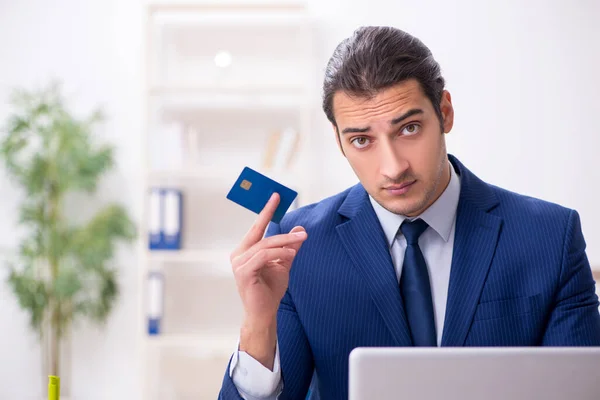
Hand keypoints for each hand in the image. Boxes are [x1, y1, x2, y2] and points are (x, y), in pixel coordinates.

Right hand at [231, 193, 306, 367]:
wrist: (264, 313)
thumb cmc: (270, 289)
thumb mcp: (284, 263)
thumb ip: (290, 246)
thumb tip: (300, 229)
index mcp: (245, 250)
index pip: (256, 227)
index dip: (266, 211)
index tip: (276, 196)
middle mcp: (238, 254)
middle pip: (260, 234)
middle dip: (278, 226)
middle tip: (300, 227)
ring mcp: (238, 263)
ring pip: (265, 245)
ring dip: (285, 242)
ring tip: (302, 240)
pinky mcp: (243, 272)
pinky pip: (264, 256)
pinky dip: (279, 253)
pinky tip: (290, 254)